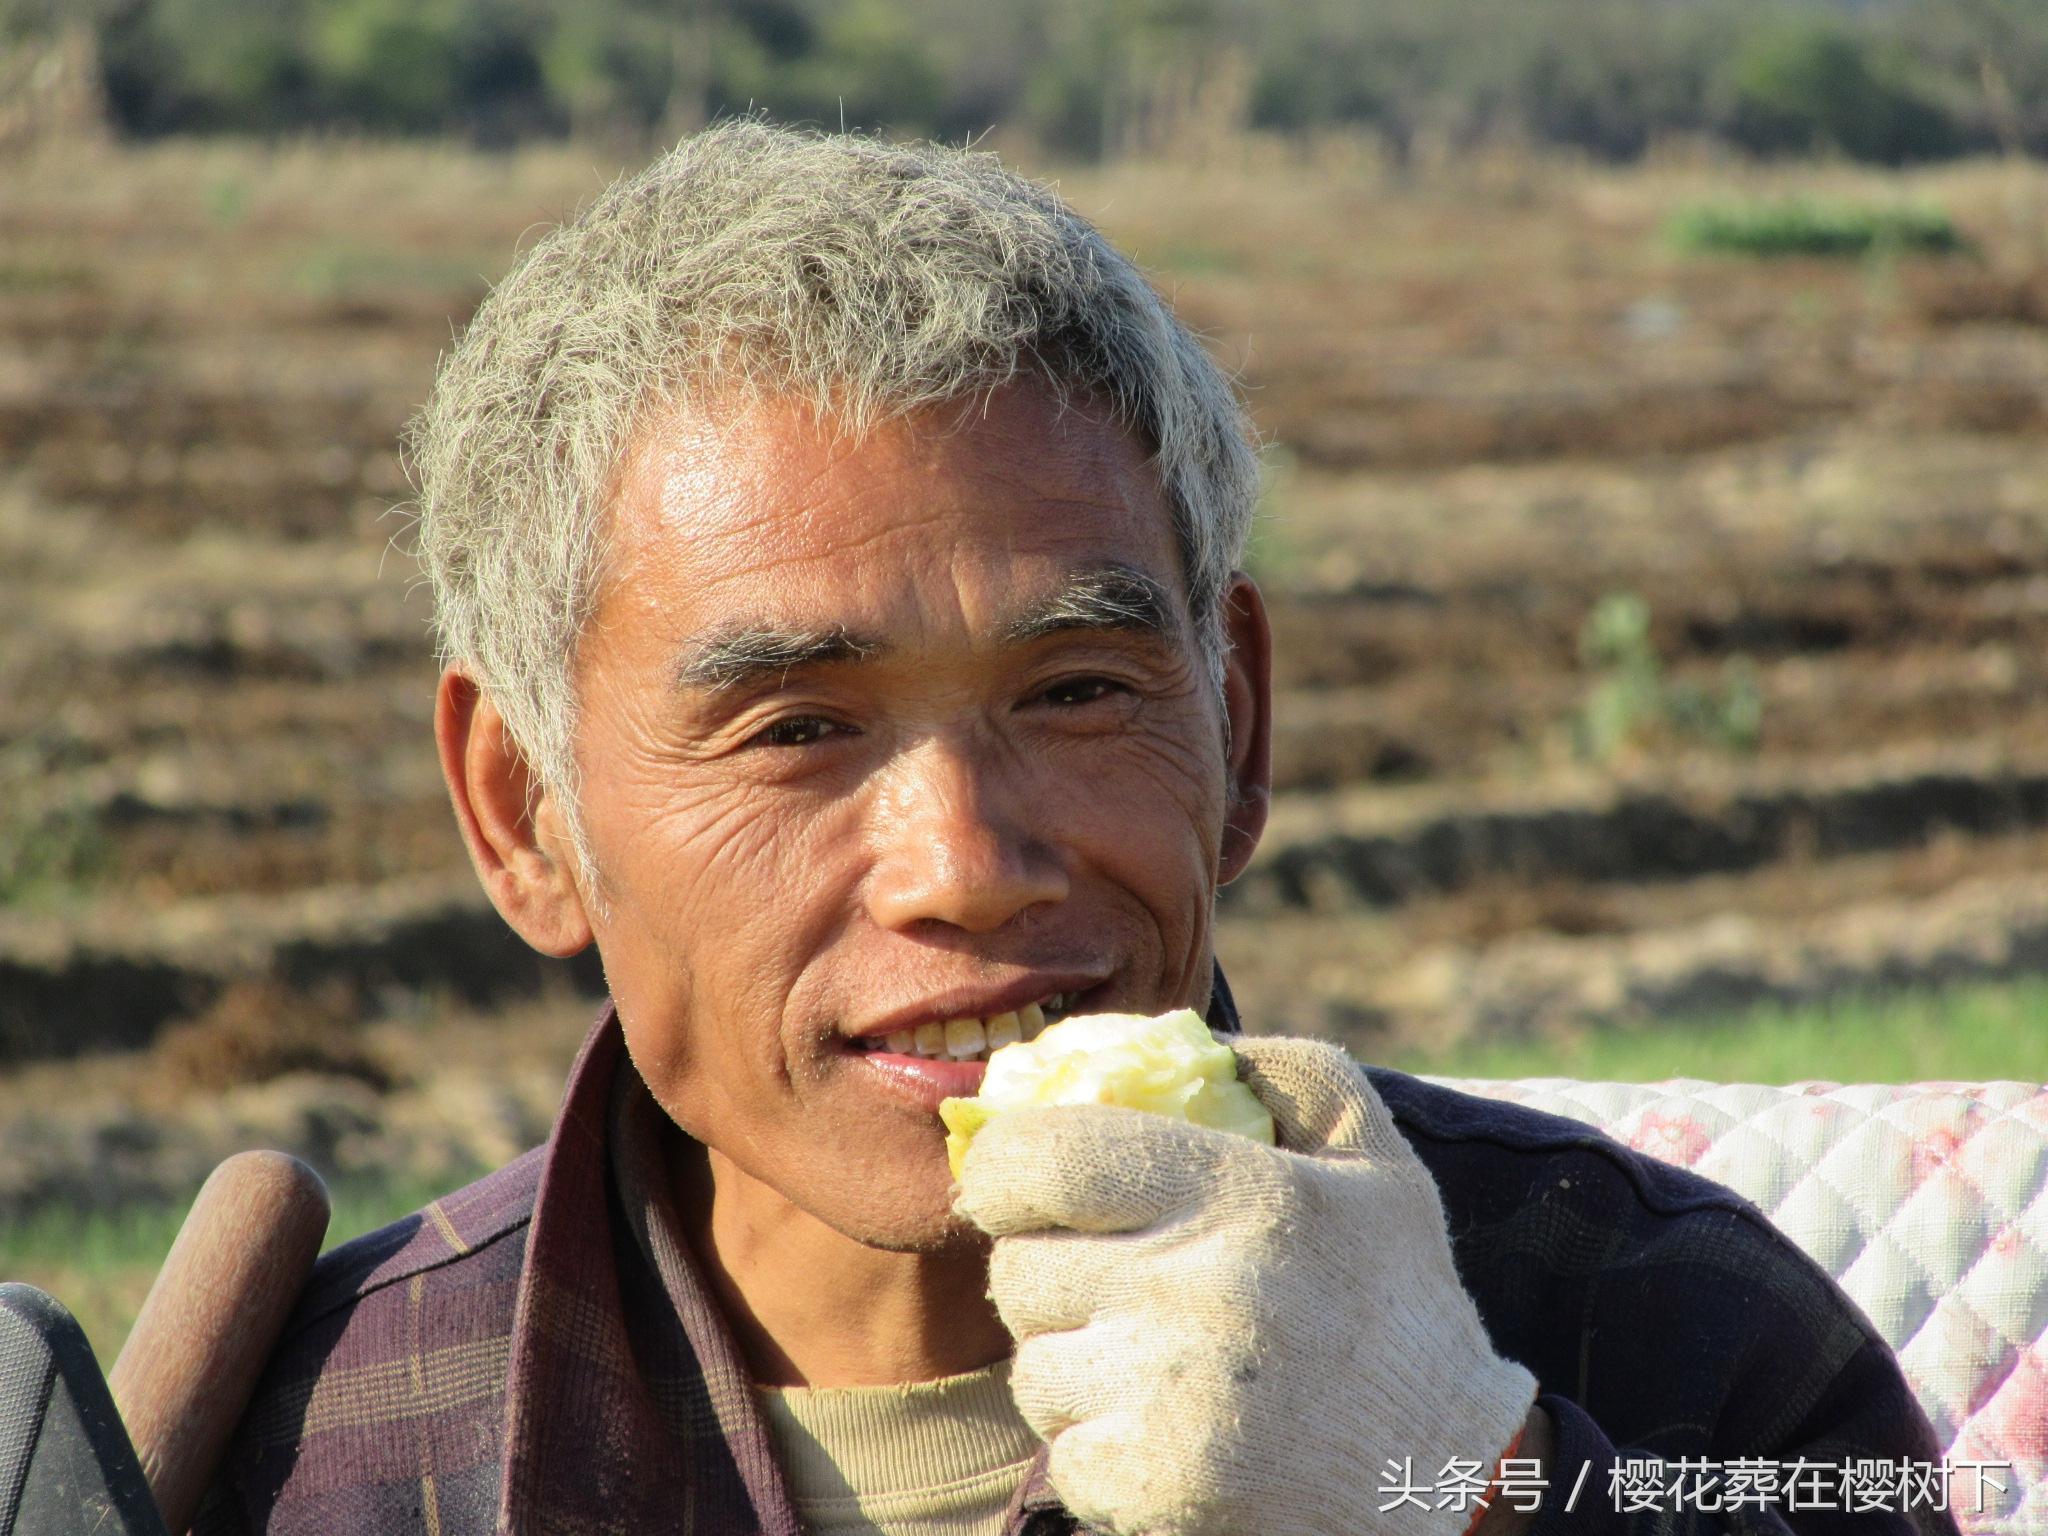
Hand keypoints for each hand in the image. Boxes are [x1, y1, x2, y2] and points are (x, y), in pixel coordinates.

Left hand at [953, 1034, 1538, 1535]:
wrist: (1453, 1473)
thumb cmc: (1397, 1299)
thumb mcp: (1373, 1156)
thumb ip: (1280, 1073)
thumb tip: (1164, 1039)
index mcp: (1244, 1194)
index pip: (1040, 1158)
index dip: (1003, 1166)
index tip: (1018, 1183)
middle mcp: (1200, 1290)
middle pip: (1020, 1269)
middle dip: (1052, 1274)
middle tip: (1117, 1286)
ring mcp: (1174, 1396)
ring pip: (1033, 1367)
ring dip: (1075, 1366)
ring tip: (1157, 1364)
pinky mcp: (1160, 1486)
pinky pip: (1062, 1454)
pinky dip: (1100, 1450)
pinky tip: (1173, 1433)